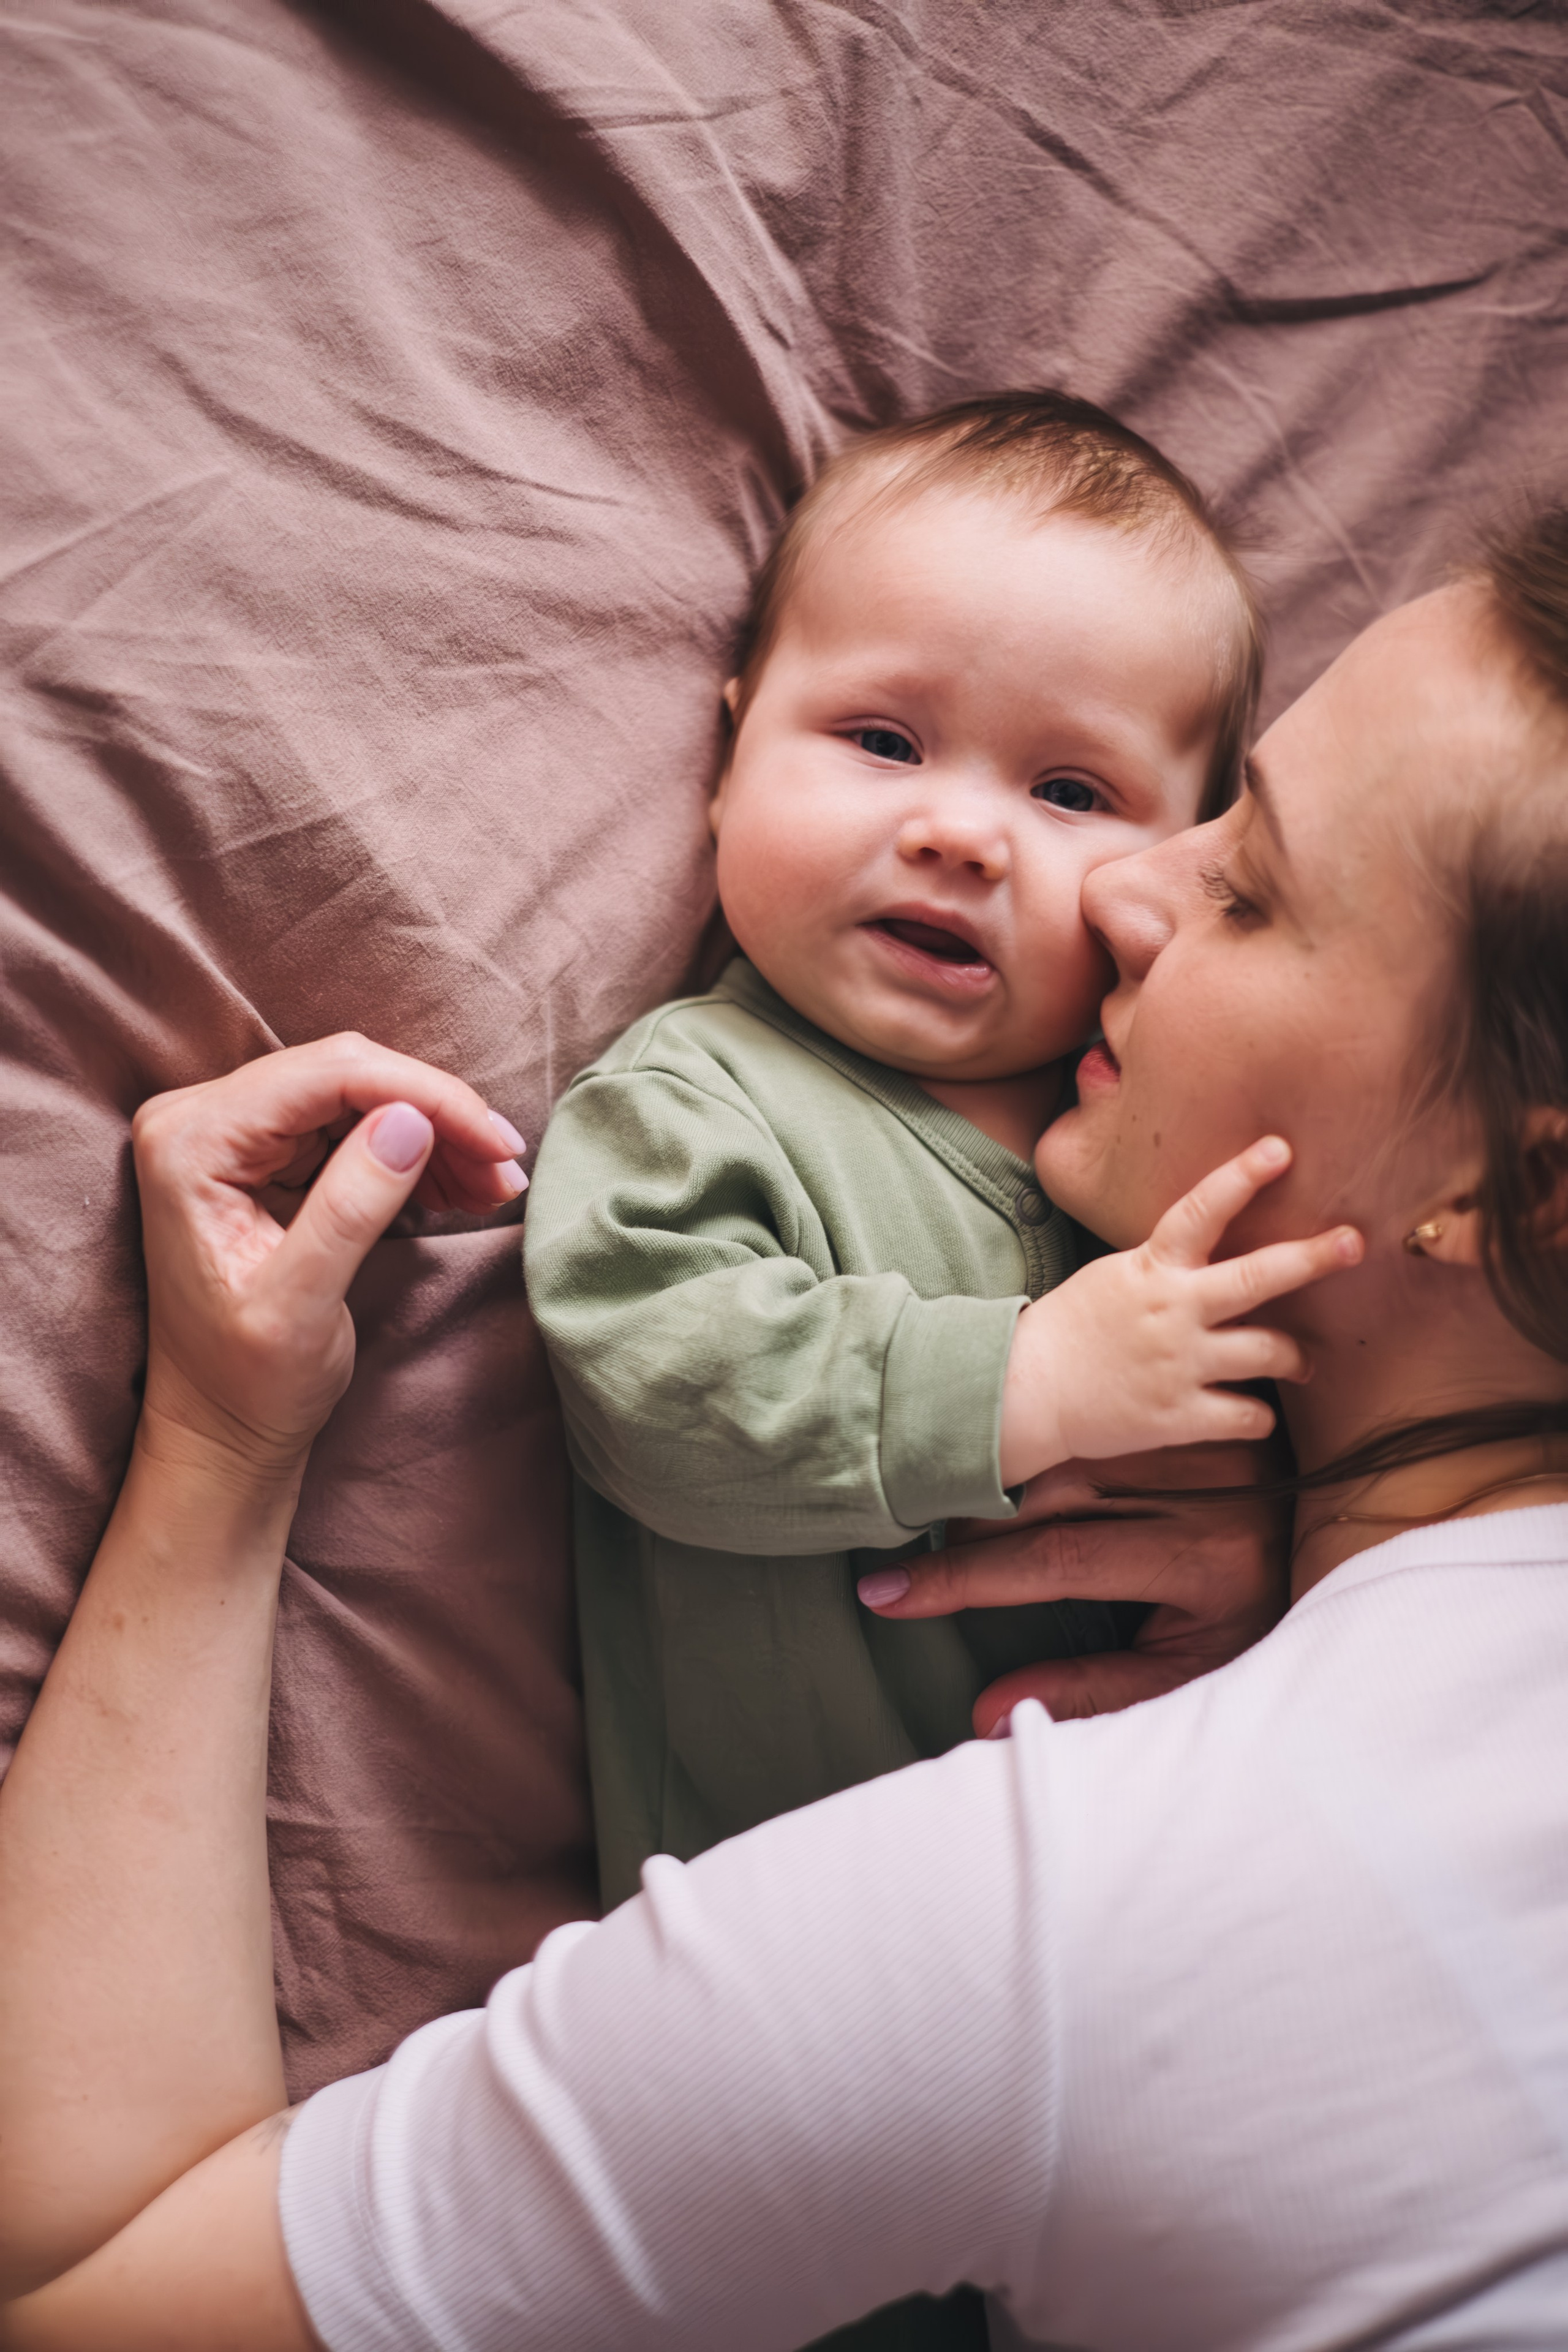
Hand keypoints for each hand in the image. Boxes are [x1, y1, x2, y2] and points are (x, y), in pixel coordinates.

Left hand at [132, 1034, 525, 1475]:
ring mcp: (233, 1133)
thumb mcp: (299, 1304)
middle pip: (346, 1074)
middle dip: (437, 1114)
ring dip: (435, 1133)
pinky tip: (460, 1189)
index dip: (424, 1096)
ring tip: (494, 1184)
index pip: (326, 1077)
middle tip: (506, 1166)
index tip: (497, 1144)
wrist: (221, 1429)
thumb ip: (349, 1208)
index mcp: (192, 1143)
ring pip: (359, 1095)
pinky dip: (414, 1152)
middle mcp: (202, 1119)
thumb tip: (410, 1121)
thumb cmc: (246, 1382)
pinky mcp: (265, 1155)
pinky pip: (353, 1125)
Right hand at [859, 1442, 1289, 1731]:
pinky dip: (1041, 1439)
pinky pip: (1100, 1414)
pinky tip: (996, 1459)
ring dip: (996, 1477)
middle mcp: (1203, 1490)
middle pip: (1050, 1493)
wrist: (1352, 1548)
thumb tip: (988, 1714)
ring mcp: (1203, 1437)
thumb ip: (1095, 1694)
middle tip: (898, 1549)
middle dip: (964, 1523)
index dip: (967, 1579)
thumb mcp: (1191, 1676)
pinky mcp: (1201, 1408)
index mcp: (1202, 1560)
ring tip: (935, 1511)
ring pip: (1068, 1446)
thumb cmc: (1260, 1624)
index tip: (887, 1593)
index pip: (1058, 1561)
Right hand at [998, 1136, 1361, 1485]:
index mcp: (1152, 1270)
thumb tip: (1220, 1244)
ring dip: (1295, 1359)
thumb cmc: (1074, 1327)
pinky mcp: (1179, 1416)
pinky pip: (1248, 1417)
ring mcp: (1179, 1365)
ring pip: (1269, 1353)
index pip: (1200, 1211)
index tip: (1280, 1148)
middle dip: (1312, 1257)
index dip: (1241, 1177)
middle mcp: (1173, 1312)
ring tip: (1303, 1363)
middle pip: (1258, 1277)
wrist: (1027, 1390)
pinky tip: (1252, 1411)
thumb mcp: (1116, 1276)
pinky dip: (1257, 1415)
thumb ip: (1168, 1263)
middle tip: (1354, 1241)